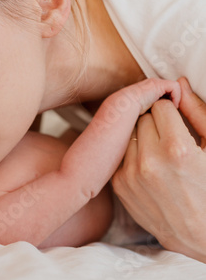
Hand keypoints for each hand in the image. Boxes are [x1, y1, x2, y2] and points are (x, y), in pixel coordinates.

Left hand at [112, 77, 205, 261]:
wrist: (200, 234)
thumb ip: (197, 112)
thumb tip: (179, 83)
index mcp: (178, 149)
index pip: (160, 105)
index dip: (171, 109)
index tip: (177, 118)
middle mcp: (149, 162)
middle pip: (140, 117)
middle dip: (155, 121)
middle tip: (170, 135)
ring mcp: (130, 175)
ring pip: (127, 134)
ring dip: (141, 136)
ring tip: (160, 152)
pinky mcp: (119, 185)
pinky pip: (121, 153)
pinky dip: (132, 154)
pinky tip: (150, 166)